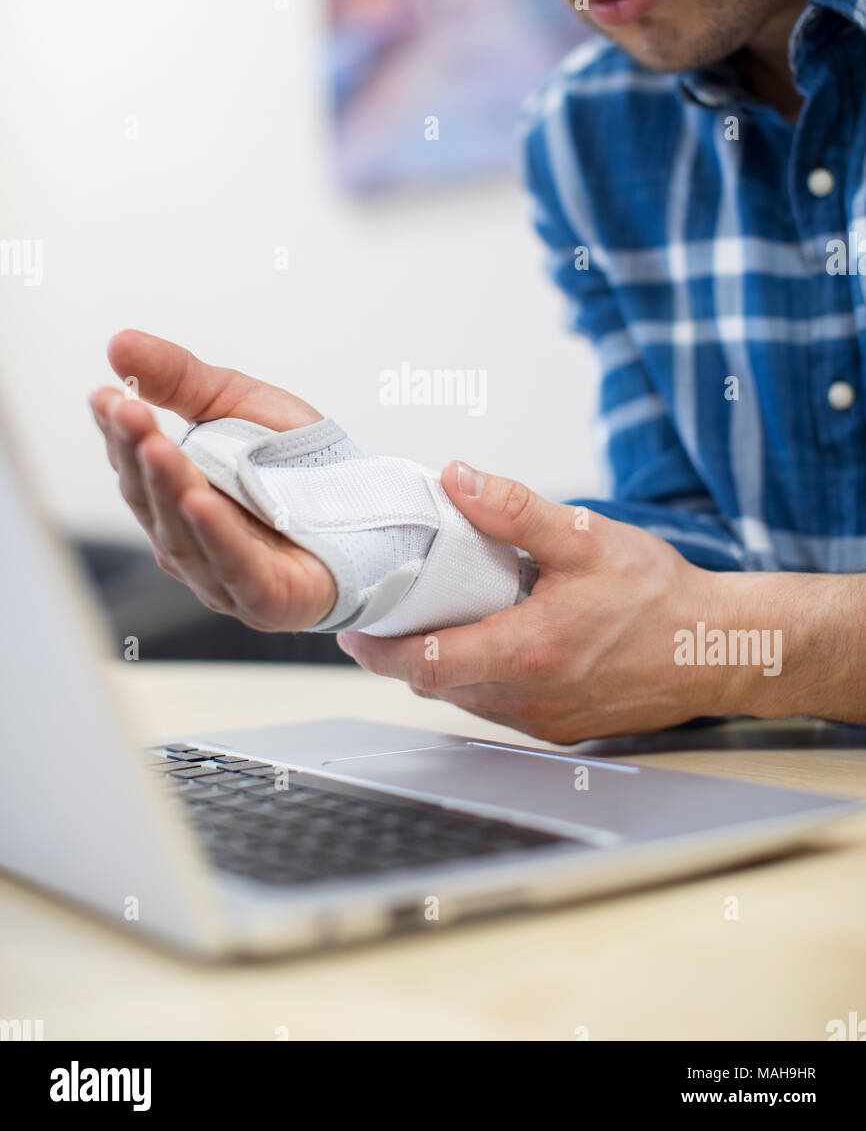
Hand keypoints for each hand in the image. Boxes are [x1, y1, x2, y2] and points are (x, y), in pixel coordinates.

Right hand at [89, 329, 336, 630]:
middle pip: (152, 499)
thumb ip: (181, 380)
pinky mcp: (265, 597)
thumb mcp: (238, 404)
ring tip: (155, 447)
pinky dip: (215, 535)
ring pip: (184, 534)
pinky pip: (235, 566)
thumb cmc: (301, 467)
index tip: (107, 395)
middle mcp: (190, 539)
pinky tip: (199, 502)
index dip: (119, 430)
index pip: (136, 462)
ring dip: (168, 489)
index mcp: (177, 494)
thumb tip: (119, 345)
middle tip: (127, 411)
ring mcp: (222, 574)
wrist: (375, 511)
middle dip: (137, 452)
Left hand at [336, 461, 747, 743]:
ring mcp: (545, 721)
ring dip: (448, 663)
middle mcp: (530, 700)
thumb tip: (459, 478)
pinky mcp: (562, 728)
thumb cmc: (661, 596)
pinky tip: (498, 638)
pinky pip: (501, 706)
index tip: (354, 628)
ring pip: (468, 698)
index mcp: (528, 653)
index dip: (379, 649)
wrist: (719, 648)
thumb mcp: (585, 537)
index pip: (424, 665)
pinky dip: (484, 676)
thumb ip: (515, 509)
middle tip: (393, 610)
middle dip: (407, 650)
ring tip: (445, 617)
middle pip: (437, 684)